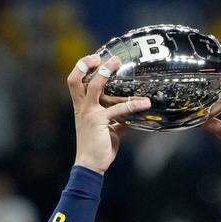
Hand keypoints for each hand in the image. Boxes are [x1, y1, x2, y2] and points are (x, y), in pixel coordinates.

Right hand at [67, 54, 150, 173]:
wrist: (90, 165)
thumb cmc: (98, 148)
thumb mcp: (109, 130)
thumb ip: (118, 120)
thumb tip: (131, 115)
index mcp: (81, 107)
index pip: (75, 82)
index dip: (82, 68)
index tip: (95, 58)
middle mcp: (82, 107)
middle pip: (76, 79)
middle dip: (88, 64)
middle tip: (107, 57)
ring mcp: (89, 113)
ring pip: (95, 87)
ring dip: (107, 73)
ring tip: (119, 64)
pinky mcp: (99, 121)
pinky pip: (118, 109)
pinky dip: (133, 104)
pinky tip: (145, 103)